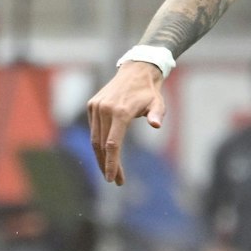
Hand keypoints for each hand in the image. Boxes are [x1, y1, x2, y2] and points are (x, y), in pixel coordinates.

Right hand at [86, 62, 166, 186]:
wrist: (136, 70)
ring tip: (108, 170)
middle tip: (114, 180)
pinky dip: (97, 143)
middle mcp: (104, 109)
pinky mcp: (92, 105)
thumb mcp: (158, 103)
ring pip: (94, 139)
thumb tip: (156, 125)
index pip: (112, 144)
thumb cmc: (149, 91)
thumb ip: (157, 114)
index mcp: (120, 111)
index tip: (112, 178)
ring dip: (100, 157)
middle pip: (101, 145)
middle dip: (106, 165)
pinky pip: (94, 129)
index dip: (111, 163)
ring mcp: (96, 107)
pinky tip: (104, 153)